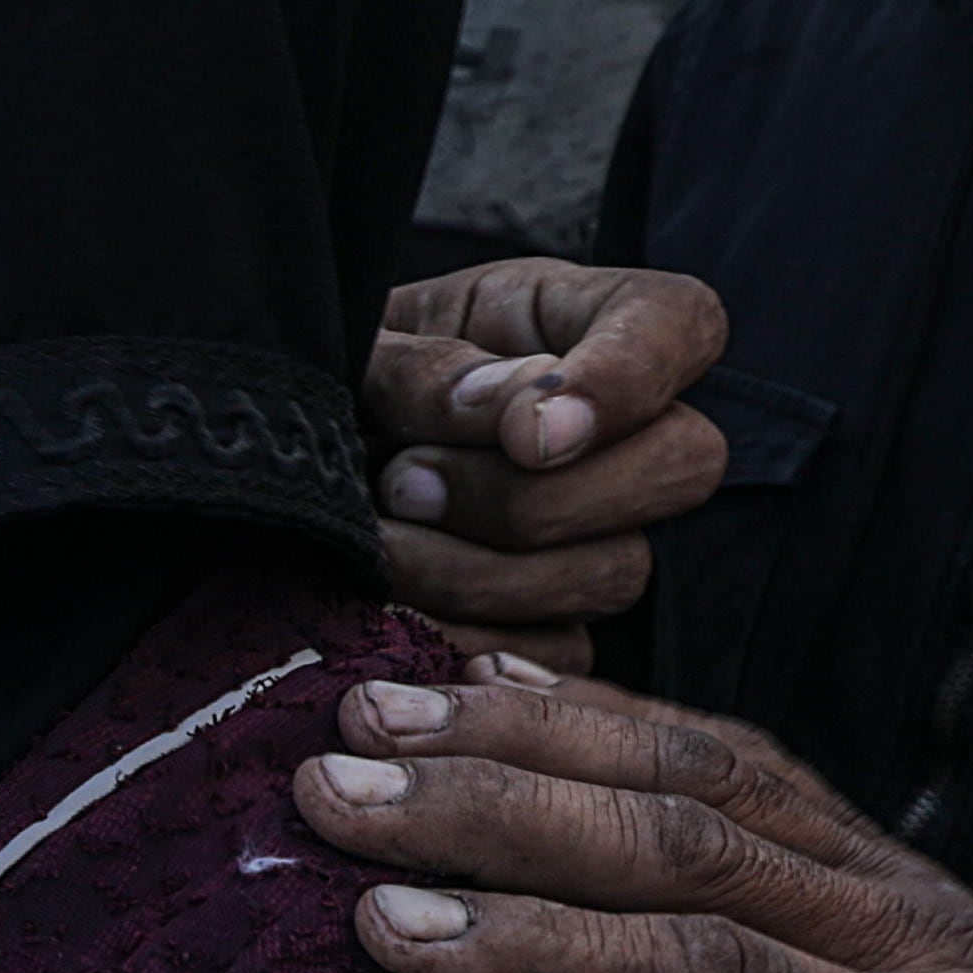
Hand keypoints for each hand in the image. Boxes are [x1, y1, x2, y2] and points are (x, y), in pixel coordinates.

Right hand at [293, 676, 972, 972]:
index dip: (550, 953)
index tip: (395, 933)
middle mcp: (911, 936)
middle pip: (687, 842)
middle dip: (492, 811)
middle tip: (329, 796)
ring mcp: (887, 873)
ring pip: (697, 768)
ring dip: (521, 734)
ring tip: (365, 719)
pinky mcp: (860, 845)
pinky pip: (724, 749)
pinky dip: (597, 707)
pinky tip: (481, 689)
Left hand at [359, 259, 731, 668]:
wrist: (288, 462)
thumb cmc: (341, 380)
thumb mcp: (368, 348)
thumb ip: (433, 369)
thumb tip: (521, 413)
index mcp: (585, 320)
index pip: (677, 323)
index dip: (628, 381)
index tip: (530, 433)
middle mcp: (622, 424)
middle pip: (684, 461)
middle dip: (539, 496)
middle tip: (407, 483)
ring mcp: (605, 526)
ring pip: (620, 569)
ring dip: (487, 572)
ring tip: (383, 539)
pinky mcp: (563, 612)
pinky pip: (563, 653)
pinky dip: (474, 640)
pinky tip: (398, 616)